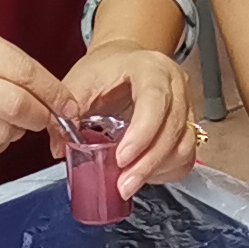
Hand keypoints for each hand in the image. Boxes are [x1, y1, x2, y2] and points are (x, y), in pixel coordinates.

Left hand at [55, 41, 199, 199]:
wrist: (124, 61)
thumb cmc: (104, 70)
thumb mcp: (80, 82)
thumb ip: (67, 112)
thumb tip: (60, 147)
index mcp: (151, 69)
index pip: (155, 101)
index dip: (141, 133)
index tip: (120, 159)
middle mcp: (175, 85)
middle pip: (173, 128)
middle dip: (147, 163)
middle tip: (122, 186)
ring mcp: (186, 105)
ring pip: (184, 145)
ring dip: (157, 170)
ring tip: (129, 183)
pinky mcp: (188, 125)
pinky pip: (187, 155)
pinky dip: (168, 171)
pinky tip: (145, 176)